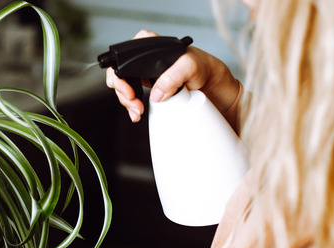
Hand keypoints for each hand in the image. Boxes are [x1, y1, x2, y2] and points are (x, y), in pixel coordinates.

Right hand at [105, 30, 240, 122]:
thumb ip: (173, 76)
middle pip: (120, 73)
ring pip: (124, 88)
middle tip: (132, 102)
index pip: (124, 54)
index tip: (128, 88)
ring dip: (127, 102)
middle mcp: (146, 60)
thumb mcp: (191, 67)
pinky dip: (132, 108)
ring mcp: (146, 75)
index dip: (120, 72)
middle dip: (122, 91)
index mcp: (151, 47)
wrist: (213, 88)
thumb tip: (156, 93)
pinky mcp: (150, 89)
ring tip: (137, 111)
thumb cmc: (204, 68)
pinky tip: (137, 114)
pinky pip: (133, 98)